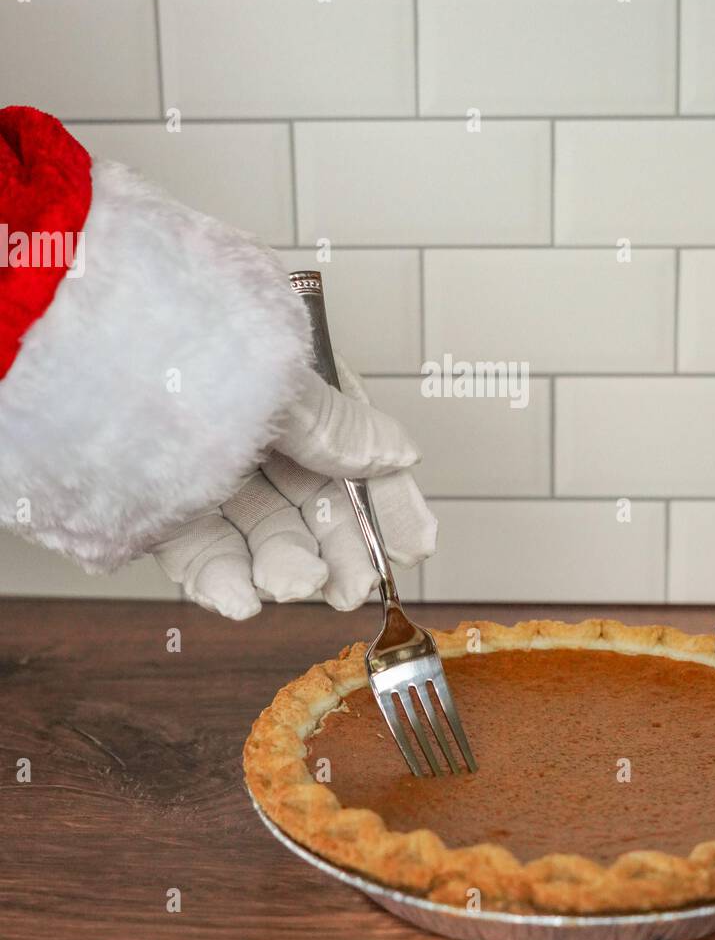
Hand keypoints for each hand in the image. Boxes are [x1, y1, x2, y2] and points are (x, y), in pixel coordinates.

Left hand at [151, 356, 435, 617]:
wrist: (75, 343)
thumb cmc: (184, 338)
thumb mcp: (281, 384)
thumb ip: (338, 428)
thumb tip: (400, 455)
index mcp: (292, 386)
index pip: (357, 452)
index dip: (388, 502)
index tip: (414, 547)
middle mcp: (253, 429)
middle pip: (312, 502)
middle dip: (338, 549)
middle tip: (351, 590)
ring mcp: (205, 467)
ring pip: (258, 532)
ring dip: (281, 566)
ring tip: (290, 587)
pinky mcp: (158, 503)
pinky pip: (198, 549)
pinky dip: (220, 579)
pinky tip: (238, 601)